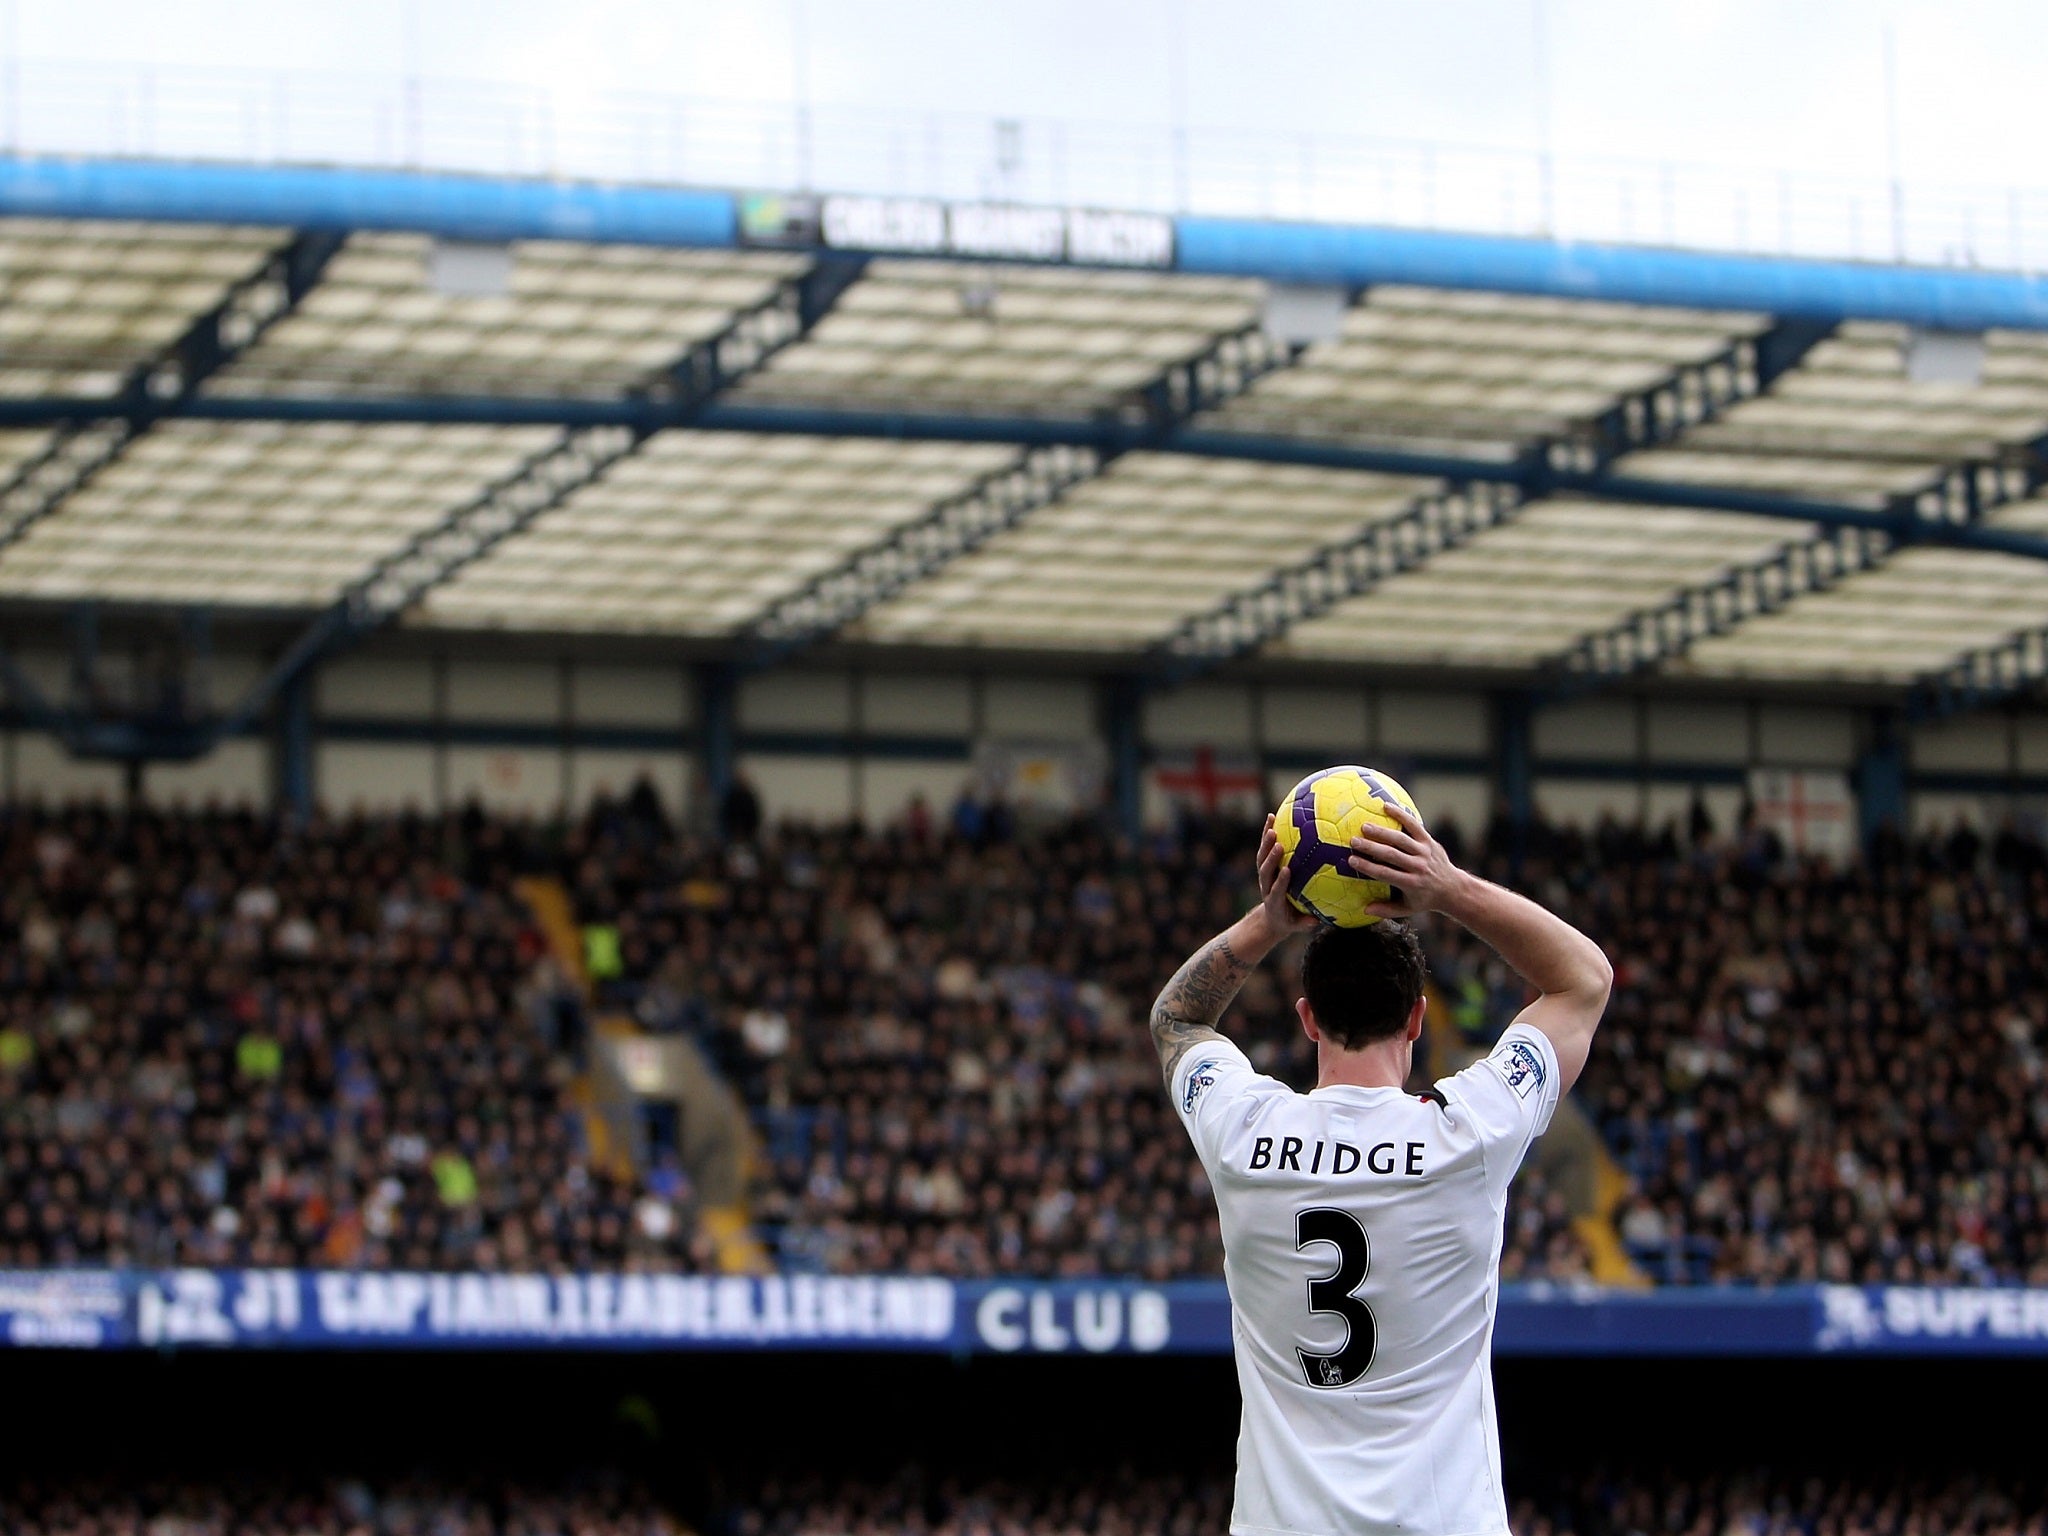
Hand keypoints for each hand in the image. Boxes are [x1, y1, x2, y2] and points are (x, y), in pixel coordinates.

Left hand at [1256, 814, 1317, 936]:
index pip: (1276, 889)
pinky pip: (1264, 849)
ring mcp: (1263, 876)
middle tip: (1279, 845)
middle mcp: (1266, 886)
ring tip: (1273, 827)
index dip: (1280, 881)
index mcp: (1274, 901)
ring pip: (1262, 858)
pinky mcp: (1264, 867)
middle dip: (1271, 858)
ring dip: (1266, 843)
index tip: (1287, 871)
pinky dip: (1266, 834)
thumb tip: (1318, 921)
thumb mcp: (1296, 926)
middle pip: (1265, 870)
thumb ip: (1305, 923)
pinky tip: (1272, 817)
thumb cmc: (1289, 921)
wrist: (1271, 918)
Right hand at [1347, 800, 1464, 918]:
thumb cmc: (1424, 899)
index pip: (1386, 874)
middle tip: (1353, 841)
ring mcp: (1424, 852)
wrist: (1452, 888)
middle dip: (1371, 847)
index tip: (1351, 860)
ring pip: (1401, 839)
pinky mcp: (1429, 841)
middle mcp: (1418, 867)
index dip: (1368, 866)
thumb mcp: (1407, 909)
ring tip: (1364, 826)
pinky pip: (1414, 825)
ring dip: (1382, 832)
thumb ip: (1386, 910)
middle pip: (1392, 855)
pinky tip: (1385, 806)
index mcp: (1410, 883)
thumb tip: (1364, 910)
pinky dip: (1401, 815)